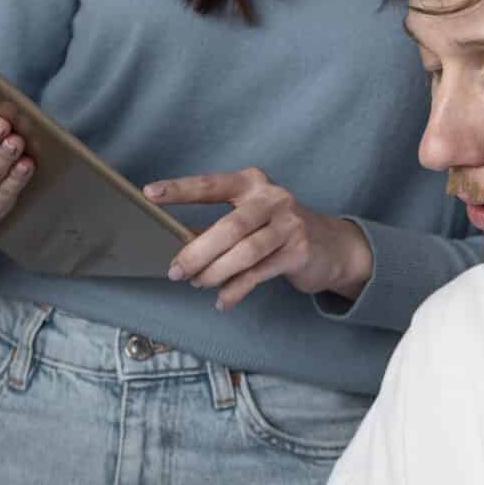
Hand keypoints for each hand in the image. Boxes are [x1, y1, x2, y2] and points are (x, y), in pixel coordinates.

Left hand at [146, 168, 372, 309]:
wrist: (333, 247)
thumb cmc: (279, 230)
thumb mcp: (252, 217)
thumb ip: (221, 226)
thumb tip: (182, 249)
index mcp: (252, 184)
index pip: (211, 185)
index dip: (181, 189)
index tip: (150, 193)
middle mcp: (272, 199)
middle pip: (229, 226)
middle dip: (198, 251)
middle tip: (176, 270)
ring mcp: (289, 225)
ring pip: (245, 252)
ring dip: (216, 272)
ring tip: (198, 283)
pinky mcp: (298, 252)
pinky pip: (259, 274)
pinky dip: (236, 290)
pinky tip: (222, 300)